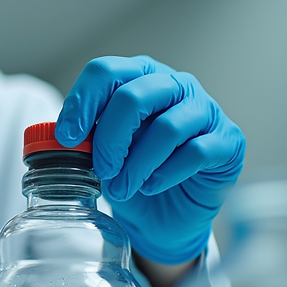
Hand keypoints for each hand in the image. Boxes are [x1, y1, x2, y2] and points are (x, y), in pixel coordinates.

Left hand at [55, 56, 244, 264]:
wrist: (163, 214)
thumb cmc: (130, 173)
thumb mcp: (99, 152)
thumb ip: (83, 137)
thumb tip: (58, 137)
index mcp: (137, 77)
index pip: (105, 72)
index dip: (82, 102)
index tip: (66, 137)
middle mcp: (173, 85)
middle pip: (134, 96)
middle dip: (110, 138)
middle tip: (101, 169)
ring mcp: (204, 110)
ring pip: (167, 127)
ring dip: (137, 164)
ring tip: (122, 188)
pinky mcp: (228, 140)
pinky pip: (196, 152)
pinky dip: (166, 173)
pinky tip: (152, 185)